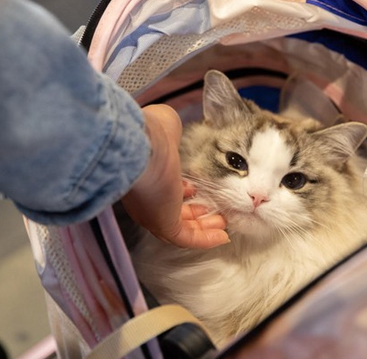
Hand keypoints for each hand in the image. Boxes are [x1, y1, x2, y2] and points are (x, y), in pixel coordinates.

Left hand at [121, 104, 228, 248]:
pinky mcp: (164, 225)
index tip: (194, 188)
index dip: (179, 192)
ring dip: (204, 227)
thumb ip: (171, 132)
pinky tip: (222, 236)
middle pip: (172, 212)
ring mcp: (154, 214)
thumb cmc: (151, 134)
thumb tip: (173, 131)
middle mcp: (145, 199)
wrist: (143, 147)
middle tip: (213, 210)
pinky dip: (205, 240)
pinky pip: (187, 238)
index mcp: (144, 176)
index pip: (161, 190)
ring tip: (223, 223)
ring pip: (181, 228)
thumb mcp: (165, 127)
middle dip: (194, 212)